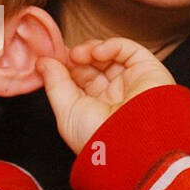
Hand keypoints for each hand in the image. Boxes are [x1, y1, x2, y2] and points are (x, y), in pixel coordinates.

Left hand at [37, 37, 175, 153]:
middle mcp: (114, 95)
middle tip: (64, 55)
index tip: (49, 59)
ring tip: (78, 55)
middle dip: (75, 57)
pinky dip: (110, 45)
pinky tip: (96, 53)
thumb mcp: (66, 112)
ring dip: (89, 49)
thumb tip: (42, 62)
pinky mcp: (148, 70)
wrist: (135, 143)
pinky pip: (128, 49)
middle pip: (92, 65)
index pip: (79, 79)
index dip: (64, 67)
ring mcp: (131, 81)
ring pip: (108, 54)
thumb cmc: (101, 138)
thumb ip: (54, 83)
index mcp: (95, 108)